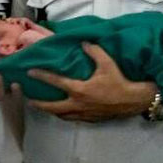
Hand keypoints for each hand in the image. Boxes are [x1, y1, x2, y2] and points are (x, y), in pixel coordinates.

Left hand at [26, 43, 155, 122]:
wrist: (133, 101)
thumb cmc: (119, 82)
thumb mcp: (107, 63)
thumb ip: (93, 51)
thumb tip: (83, 43)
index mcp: (79, 89)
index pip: (56, 82)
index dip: (41, 76)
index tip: (29, 72)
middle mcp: (77, 104)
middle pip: (52, 107)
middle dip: (38, 104)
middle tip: (28, 100)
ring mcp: (83, 114)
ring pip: (61, 115)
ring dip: (51, 111)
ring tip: (43, 107)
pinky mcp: (90, 120)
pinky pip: (72, 119)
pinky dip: (65, 116)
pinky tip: (64, 112)